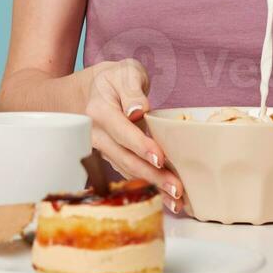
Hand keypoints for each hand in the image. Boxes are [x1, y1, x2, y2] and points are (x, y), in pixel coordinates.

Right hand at [84, 59, 185, 212]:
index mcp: (99, 110)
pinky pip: (129, 172)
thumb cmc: (116, 79)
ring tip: (177, 200)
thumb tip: (137, 110)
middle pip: (125, 158)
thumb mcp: (125, 72)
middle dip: (151, 175)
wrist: (95, 89)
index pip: (121, 131)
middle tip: (176, 187)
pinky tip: (167, 198)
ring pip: (127, 170)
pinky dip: (147, 185)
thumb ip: (132, 89)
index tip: (159, 158)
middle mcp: (96, 134)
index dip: (140, 146)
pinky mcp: (111, 157)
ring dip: (152, 186)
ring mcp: (101, 149)